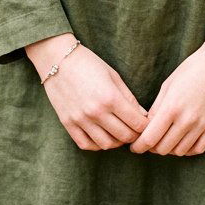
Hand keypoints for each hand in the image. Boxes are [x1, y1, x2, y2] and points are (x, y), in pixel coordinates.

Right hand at [30, 36, 149, 150]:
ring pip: (107, 144)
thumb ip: (129, 98)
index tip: (147, 123)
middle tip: (136, 130)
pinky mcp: (68, 124)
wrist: (57, 59)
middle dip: (135, 135)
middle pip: (124, 136)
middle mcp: (96, 112)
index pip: (136, 123)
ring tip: (119, 133)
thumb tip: (143, 116)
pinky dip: (97, 145)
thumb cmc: (88, 63)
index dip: (146, 126)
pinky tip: (102, 135)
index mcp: (110, 97)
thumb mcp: (113, 76)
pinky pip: (86, 145)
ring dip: (117, 141)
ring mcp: (81, 120)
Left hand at [129, 37, 204, 156]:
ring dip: (169, 149)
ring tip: (166, 139)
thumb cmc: (191, 69)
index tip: (134, 147)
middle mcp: (186, 120)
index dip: (139, 146)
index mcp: (171, 107)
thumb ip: (156, 108)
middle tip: (149, 141)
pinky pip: (197, 149)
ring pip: (179, 152)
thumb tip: (146, 127)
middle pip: (163, 148)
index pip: (150, 138)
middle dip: (152, 148)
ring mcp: (202, 125)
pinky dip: (187, 150)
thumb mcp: (168, 85)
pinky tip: (182, 141)